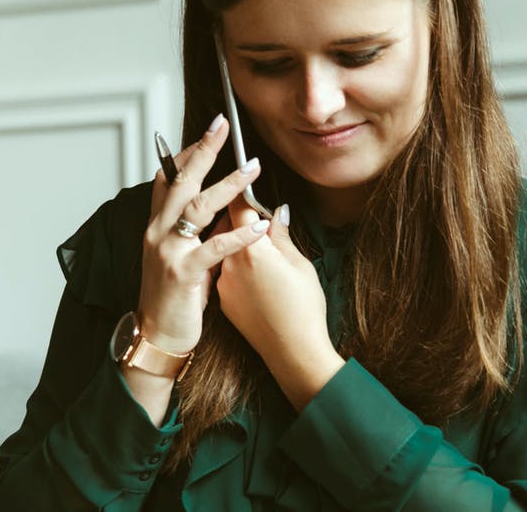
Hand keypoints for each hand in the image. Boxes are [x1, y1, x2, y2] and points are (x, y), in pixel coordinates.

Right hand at [136, 115, 270, 353]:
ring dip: (228, 185)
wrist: (157, 335)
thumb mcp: (183, 255)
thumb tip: (226, 210)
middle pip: (181, 181)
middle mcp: (158, 232)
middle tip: (223, 126)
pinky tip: (259, 225)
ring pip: (197, 207)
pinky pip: (214, 248)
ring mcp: (168, 251)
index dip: (187, 152)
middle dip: (203, 151)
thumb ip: (199, 231)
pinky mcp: (183, 274)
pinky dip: (239, 235)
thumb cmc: (173, 296)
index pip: (167, 178)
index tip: (210, 132)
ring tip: (253, 169)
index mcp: (157, 226)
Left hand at [216, 198, 344, 409]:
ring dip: (235, 239)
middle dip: (236, 213)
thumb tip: (276, 213)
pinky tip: (255, 272)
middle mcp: (231, 262)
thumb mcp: (300, 265)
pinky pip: (225, 270)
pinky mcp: (223, 299)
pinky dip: (235, 264)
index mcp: (252, 248)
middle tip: (250, 206)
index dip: (241, 186)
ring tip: (258, 244)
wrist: (292, 354)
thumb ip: (282, 235)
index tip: (241, 172)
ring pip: (224, 248)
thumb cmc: (304, 309)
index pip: (238, 204)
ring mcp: (224, 282)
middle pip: (226, 224)